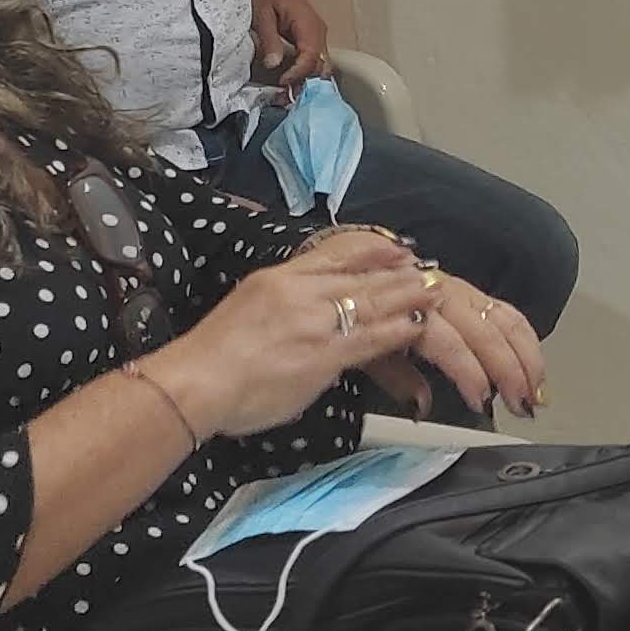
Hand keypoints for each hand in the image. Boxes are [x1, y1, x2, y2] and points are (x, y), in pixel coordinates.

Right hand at [147, 235, 436, 435]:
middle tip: (427, 268)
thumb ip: (281, 303)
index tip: (396, 247)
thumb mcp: (247, 308)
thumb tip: (303, 313)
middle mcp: (300, 292)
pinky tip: (419, 326)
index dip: (372, 249)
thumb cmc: (211, 358)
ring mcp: (315, 323)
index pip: (335, 252)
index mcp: (278, 277)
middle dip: (399, 273)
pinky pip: (372, 339)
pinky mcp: (324, 356)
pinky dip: (399, 330)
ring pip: (373, 303)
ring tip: (435, 292)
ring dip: (408, 297)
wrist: (194, 384)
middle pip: (361, 276)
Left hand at [251, 0, 331, 87]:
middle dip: (307, 83)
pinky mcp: (311, 36)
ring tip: (288, 92)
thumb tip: (274, 65)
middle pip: (322, 65)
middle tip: (287, 96)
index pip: (311, 57)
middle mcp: (318, 31)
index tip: (282, 83)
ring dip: (307, 79)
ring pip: (321, 64)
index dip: (298, 74)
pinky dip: (306, 71)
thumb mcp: (261, 13)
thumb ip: (269, 40)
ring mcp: (317, 34)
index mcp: (308, 25)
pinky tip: (291, 80)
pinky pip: (314, 58)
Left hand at [361, 266, 550, 421]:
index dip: (470, 373)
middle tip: (521, 404)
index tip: (482, 402)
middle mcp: (441, 293)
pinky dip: (525, 336)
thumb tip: (422, 407)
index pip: (450, 342)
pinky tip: (534, 358)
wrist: (350, 266)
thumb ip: (396, 378)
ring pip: (504, 318)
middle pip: (486, 330)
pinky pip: (506, 310)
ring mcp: (459, 290)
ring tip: (536, 388)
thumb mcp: (364, 351)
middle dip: (510, 368)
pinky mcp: (470, 292)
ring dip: (526, 355)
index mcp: (412, 307)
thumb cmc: (359, 314)